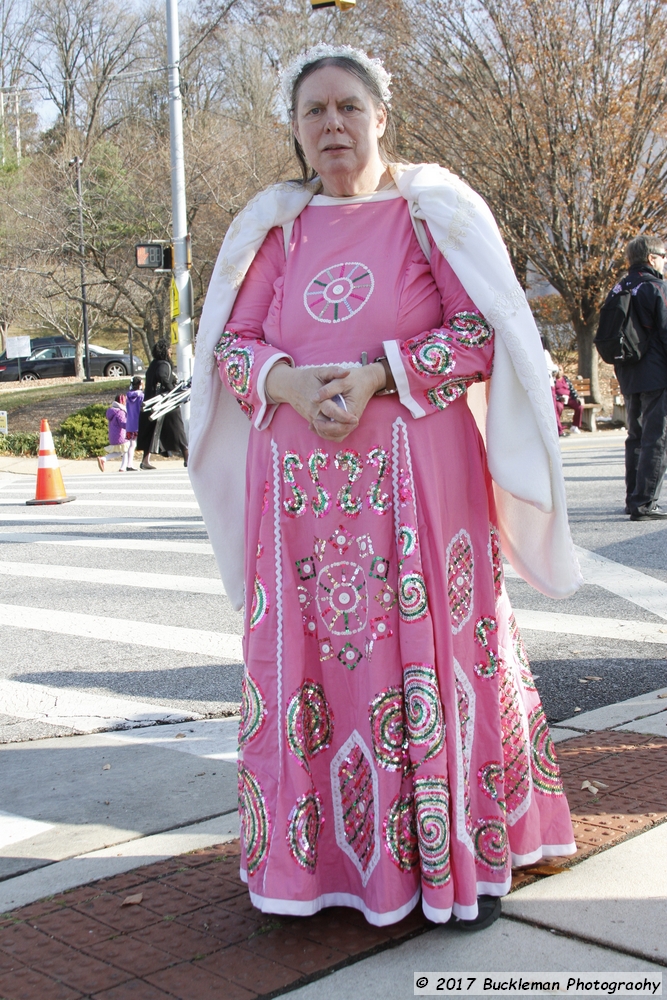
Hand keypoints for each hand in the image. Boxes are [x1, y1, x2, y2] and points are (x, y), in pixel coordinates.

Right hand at [265, 362, 385, 442]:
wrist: (289, 386)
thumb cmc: (306, 377)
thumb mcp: (320, 371)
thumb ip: (333, 371)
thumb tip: (347, 372)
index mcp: (318, 401)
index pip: (332, 412)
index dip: (344, 417)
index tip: (355, 418)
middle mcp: (314, 412)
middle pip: (329, 427)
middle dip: (343, 428)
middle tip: (355, 423)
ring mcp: (311, 418)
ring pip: (325, 432)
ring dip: (338, 433)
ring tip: (350, 427)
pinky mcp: (311, 421)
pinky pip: (321, 432)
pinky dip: (331, 434)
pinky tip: (341, 430)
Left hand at [311, 364, 384, 440]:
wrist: (367, 380)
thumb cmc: (355, 379)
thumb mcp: (341, 380)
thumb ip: (328, 390)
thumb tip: (314, 399)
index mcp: (352, 411)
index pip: (341, 426)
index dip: (327, 426)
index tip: (315, 420)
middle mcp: (353, 419)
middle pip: (339, 434)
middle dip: (325, 431)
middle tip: (313, 423)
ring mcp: (350, 422)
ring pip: (338, 436)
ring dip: (325, 434)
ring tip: (313, 425)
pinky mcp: (347, 421)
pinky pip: (338, 433)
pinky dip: (328, 433)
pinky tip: (316, 426)